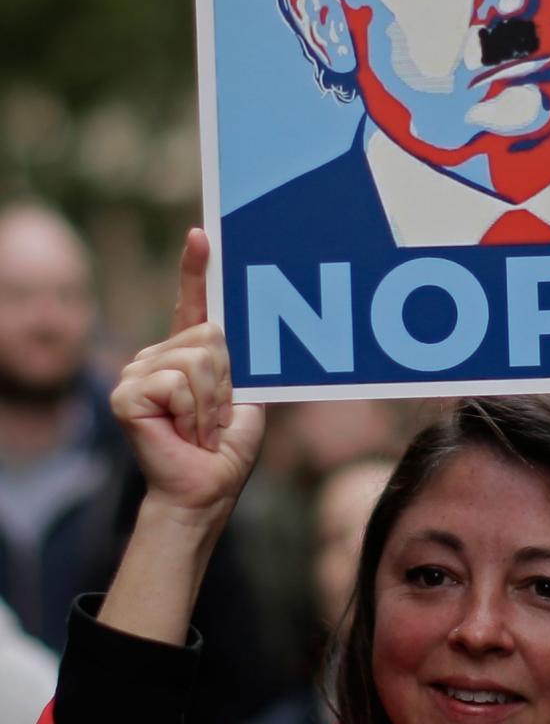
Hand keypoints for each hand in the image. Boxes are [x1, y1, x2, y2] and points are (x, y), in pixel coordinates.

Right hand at [111, 229, 264, 519]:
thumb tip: (248, 325)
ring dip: (213, 401)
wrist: (207, 489)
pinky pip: (178, 381)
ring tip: (202, 428)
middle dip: (226, 380)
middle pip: (209, 334)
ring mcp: (137, 373)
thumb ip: (241, 358)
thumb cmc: (228, 447)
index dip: (195, 268)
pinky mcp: (126, 394)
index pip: (192, 302)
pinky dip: (194, 412)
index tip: (202, 235)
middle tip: (218, 415)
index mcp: (188, 352)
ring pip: (198, 358)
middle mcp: (158, 356)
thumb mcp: (246, 393)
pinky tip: (185, 433)